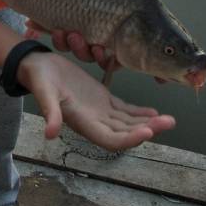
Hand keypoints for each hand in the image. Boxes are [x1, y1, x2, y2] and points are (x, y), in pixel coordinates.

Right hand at [17, 51, 175, 149]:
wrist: (36, 66)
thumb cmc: (39, 78)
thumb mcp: (44, 92)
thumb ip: (49, 112)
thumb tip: (50, 134)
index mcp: (82, 123)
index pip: (110, 140)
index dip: (129, 139)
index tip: (147, 132)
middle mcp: (94, 121)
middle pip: (125, 133)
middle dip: (147, 129)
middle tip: (168, 122)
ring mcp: (99, 111)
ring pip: (128, 123)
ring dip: (148, 123)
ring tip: (169, 120)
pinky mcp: (102, 99)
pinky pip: (124, 110)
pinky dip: (139, 113)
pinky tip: (154, 112)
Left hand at [25, 0, 127, 68]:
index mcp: (114, 15)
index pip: (119, 47)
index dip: (111, 56)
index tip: (100, 48)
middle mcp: (97, 25)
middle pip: (95, 53)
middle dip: (84, 52)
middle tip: (75, 36)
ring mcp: (75, 25)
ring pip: (73, 48)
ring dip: (66, 45)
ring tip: (60, 32)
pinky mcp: (55, 22)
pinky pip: (52, 35)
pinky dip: (44, 32)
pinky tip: (35, 23)